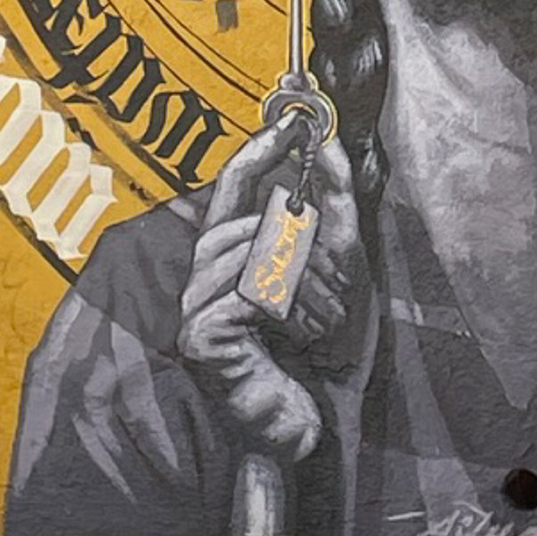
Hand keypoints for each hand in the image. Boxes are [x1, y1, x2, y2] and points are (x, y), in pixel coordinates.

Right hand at [176, 119, 372, 467]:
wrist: (327, 422)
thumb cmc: (328, 351)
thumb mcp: (343, 262)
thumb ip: (333, 201)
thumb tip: (324, 137)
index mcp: (233, 255)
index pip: (234, 185)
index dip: (258, 146)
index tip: (290, 113)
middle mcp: (203, 275)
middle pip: (249, 218)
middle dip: (307, 250)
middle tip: (333, 294)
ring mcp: (194, 306)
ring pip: (251, 251)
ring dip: (304, 284)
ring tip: (317, 324)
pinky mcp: (199, 335)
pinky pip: (248, 287)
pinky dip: (288, 307)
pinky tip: (296, 338)